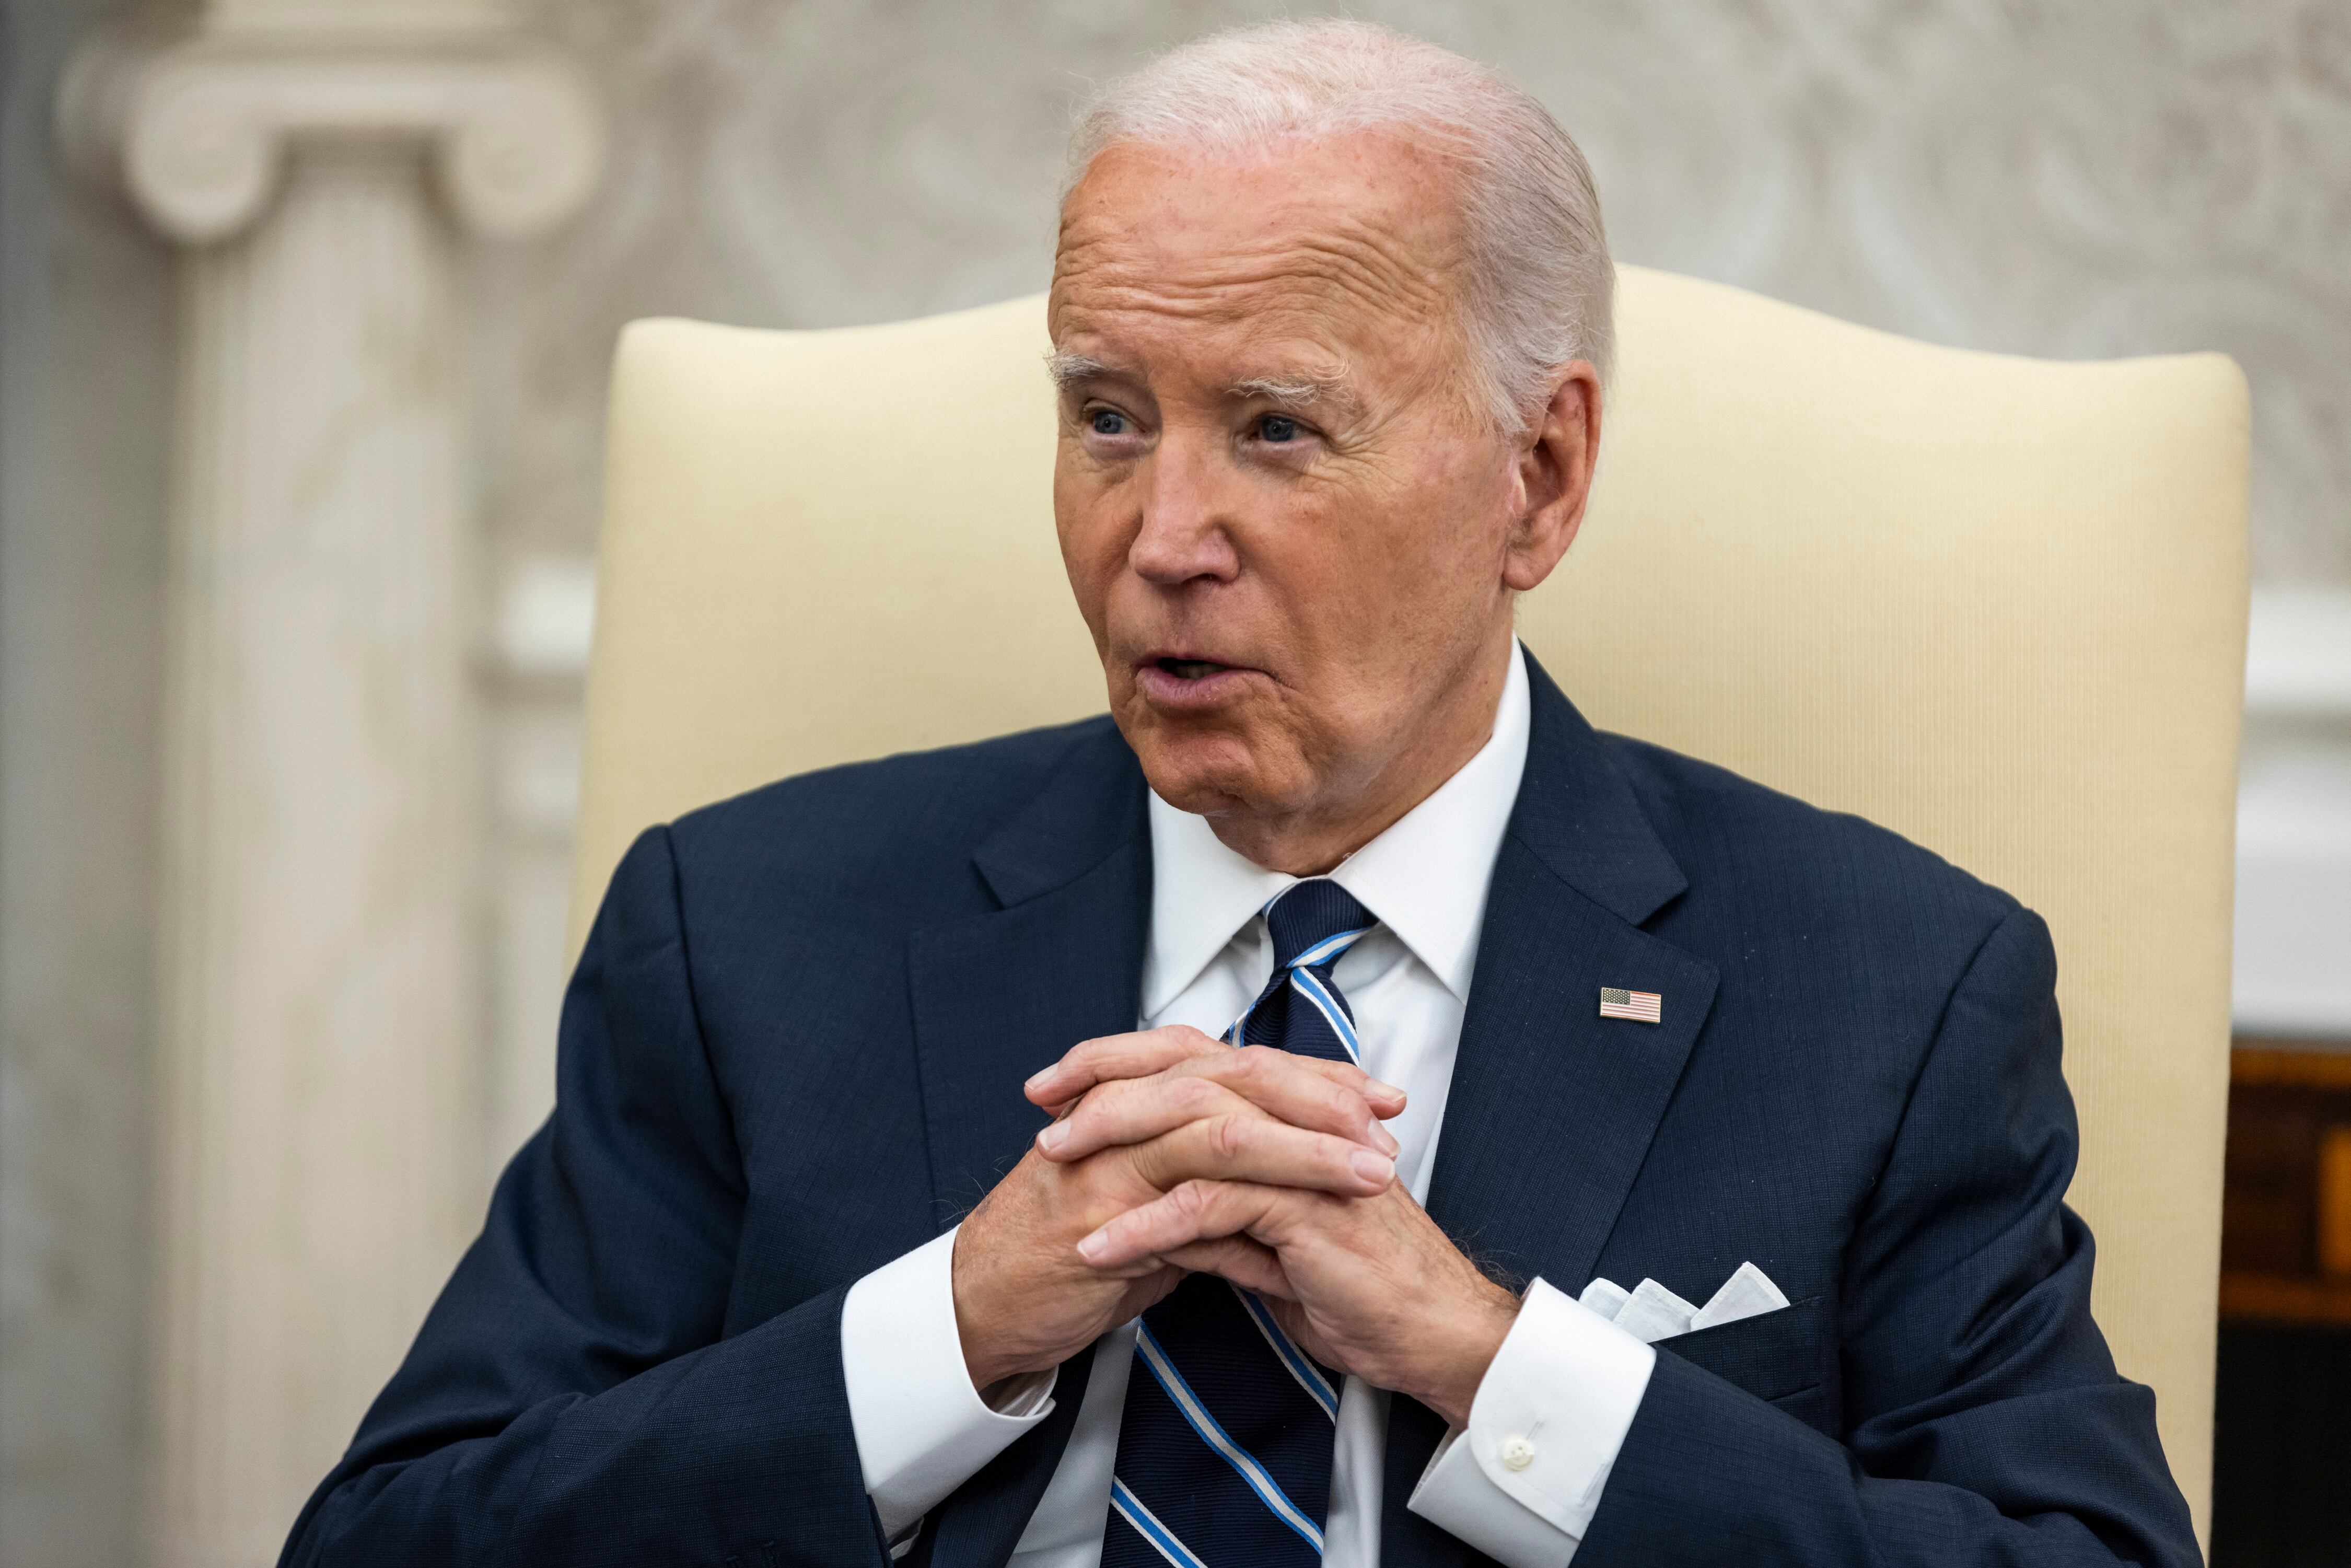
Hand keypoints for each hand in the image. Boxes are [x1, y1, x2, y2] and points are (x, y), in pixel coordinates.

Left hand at [1027, 1029, 1517, 1426]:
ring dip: (1114, 1143)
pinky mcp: (1305, 1211)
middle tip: (1042, 1106)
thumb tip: (1165, 1209)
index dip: (1125, 1062)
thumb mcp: (1274, 1242)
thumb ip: (1226, 1212)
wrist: (1433, 1333)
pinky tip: (1099, 1248)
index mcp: (1291, 1118)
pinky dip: (1147, 1226)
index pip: (1197, 1061)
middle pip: (1188, 1072)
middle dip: (1105, 1081)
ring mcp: (1305, 1161)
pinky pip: (1210, 1205)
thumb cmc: (1362, 1288)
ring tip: (1052, 1165)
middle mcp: (1298, 1123)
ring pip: (1193, 1125)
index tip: (1060, 1085)